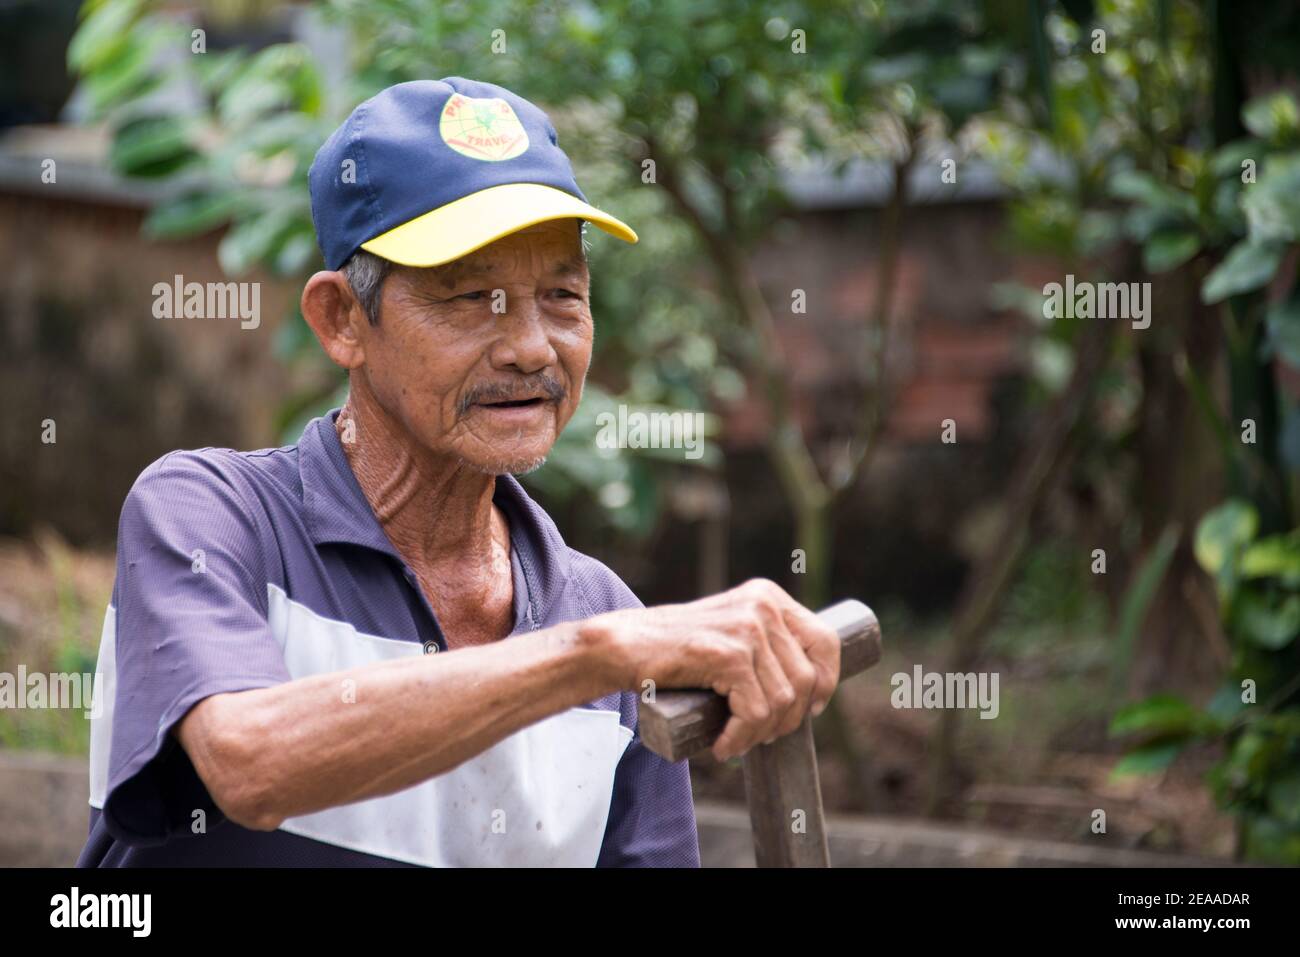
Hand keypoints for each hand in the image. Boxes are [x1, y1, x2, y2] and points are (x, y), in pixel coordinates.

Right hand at [589, 579, 840, 761]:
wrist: (624, 646)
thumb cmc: (675, 650)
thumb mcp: (730, 632)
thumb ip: (765, 644)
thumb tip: (813, 690)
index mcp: (768, 596)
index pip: (826, 640)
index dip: (827, 682)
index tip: (811, 708)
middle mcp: (763, 606)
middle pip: (807, 679)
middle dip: (789, 718)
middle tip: (760, 734)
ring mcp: (747, 628)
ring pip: (783, 701)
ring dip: (761, 733)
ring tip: (736, 739)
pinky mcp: (728, 654)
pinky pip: (755, 712)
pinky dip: (741, 737)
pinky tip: (723, 744)